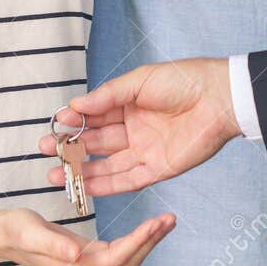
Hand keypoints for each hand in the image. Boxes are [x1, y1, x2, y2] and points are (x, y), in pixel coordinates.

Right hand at [0, 206, 174, 265]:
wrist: (4, 234)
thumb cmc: (16, 230)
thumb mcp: (32, 231)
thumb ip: (53, 243)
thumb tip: (77, 254)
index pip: (118, 256)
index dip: (140, 240)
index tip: (158, 222)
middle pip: (129, 261)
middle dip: (152, 240)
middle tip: (171, 218)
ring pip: (127, 259)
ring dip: (148, 241)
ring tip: (166, 221)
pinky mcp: (88, 261)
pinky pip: (120, 254)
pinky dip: (137, 240)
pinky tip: (147, 228)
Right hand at [38, 58, 240, 195]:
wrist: (221, 97)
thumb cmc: (184, 80)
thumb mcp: (140, 81)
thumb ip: (108, 96)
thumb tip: (75, 106)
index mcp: (130, 104)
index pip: (95, 116)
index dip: (74, 122)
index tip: (54, 124)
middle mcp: (135, 129)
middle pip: (97, 142)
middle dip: (71, 147)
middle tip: (45, 149)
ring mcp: (146, 150)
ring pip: (107, 165)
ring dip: (82, 170)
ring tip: (54, 173)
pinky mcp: (159, 168)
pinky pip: (128, 180)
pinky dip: (106, 185)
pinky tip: (84, 186)